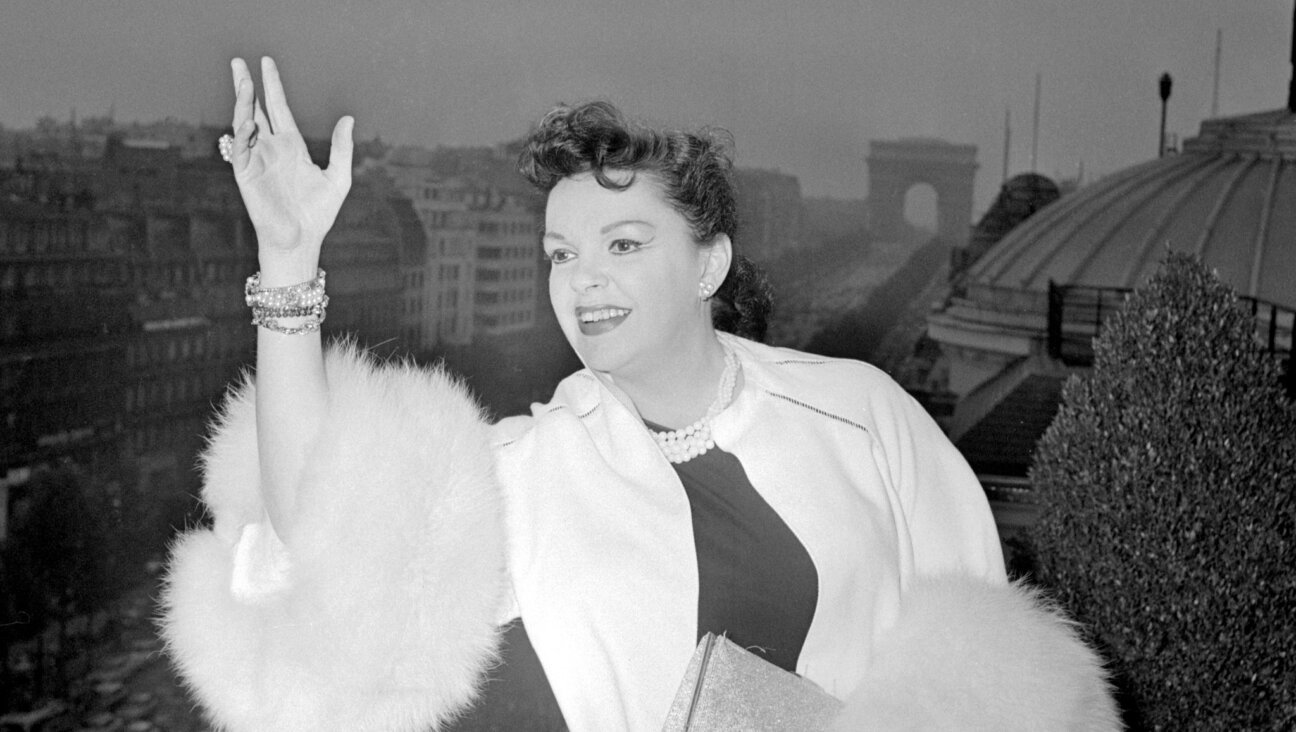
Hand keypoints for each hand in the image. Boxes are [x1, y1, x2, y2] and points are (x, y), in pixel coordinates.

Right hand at [227, 57, 352, 271]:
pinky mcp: (246, 175)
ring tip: (244, 81)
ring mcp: (257, 160)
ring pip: (245, 124)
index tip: (266, 63)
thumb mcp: (338, 177)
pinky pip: (241, 149)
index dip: (273, 86)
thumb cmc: (318, 213)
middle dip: (247, 86)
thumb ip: (342, 148)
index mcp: (292, 146)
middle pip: (255, 109)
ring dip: (243, 103)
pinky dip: (243, 134)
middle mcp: (272, 148)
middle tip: (238, 61)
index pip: (279, 108)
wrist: (302, 240)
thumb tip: (348, 118)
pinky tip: (248, 120)